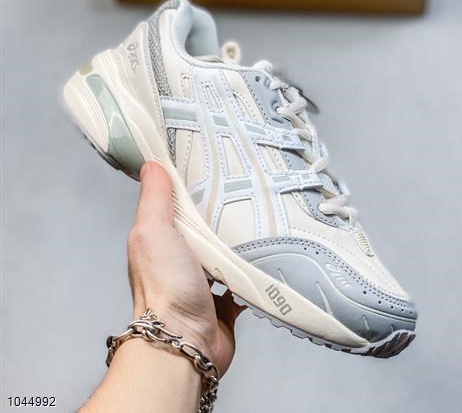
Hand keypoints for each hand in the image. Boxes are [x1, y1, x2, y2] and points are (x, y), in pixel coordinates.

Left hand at [127, 161, 245, 375]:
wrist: (185, 341)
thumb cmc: (165, 287)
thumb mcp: (153, 232)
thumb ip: (154, 199)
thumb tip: (150, 164)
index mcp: (161, 240)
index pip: (177, 205)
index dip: (191, 186)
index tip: (211, 165)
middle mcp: (180, 260)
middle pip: (204, 228)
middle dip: (221, 213)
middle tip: (247, 188)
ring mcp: (203, 281)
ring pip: (225, 252)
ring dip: (238, 241)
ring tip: (262, 216)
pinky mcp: (225, 300)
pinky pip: (242, 278)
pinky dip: (252, 268)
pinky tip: (267, 253)